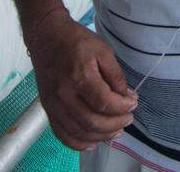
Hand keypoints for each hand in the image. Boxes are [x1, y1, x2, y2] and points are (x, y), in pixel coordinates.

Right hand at [27, 9, 137, 151]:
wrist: (46, 37)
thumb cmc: (76, 40)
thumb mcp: (103, 51)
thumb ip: (116, 76)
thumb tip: (128, 97)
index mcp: (80, 76)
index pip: (105, 102)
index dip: (122, 107)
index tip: (133, 103)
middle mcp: (65, 93)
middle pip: (92, 121)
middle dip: (115, 124)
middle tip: (128, 119)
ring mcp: (54, 103)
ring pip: (78, 131)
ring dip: (100, 136)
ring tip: (115, 131)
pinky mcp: (48, 108)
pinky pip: (62, 133)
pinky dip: (77, 143)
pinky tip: (92, 142)